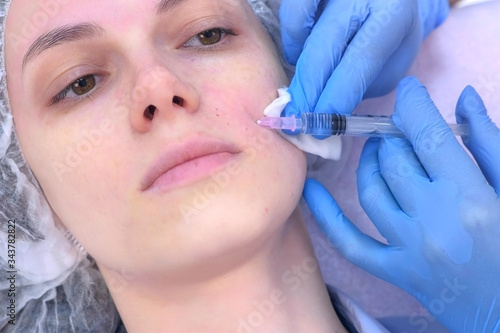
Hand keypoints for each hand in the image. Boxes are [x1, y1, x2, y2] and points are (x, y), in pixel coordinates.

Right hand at [280, 0, 448, 121]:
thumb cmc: (389, 33)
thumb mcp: (394, 59)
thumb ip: (367, 82)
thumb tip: (329, 107)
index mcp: (392, 15)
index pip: (361, 60)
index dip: (338, 95)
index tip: (323, 125)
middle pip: (325, 47)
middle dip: (309, 90)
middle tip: (297, 119)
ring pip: (303, 31)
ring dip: (300, 69)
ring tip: (304, 90)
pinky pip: (291, 14)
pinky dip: (291, 40)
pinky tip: (299, 55)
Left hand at [303, 77, 499, 331]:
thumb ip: (487, 142)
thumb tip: (462, 97)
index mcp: (469, 198)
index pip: (427, 136)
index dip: (413, 105)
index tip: (408, 91)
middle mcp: (433, 223)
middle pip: (394, 160)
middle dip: (395, 135)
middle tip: (402, 129)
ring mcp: (408, 250)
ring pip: (371, 191)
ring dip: (370, 162)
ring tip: (380, 149)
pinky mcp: (396, 272)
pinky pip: (349, 242)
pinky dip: (326, 216)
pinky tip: (313, 190)